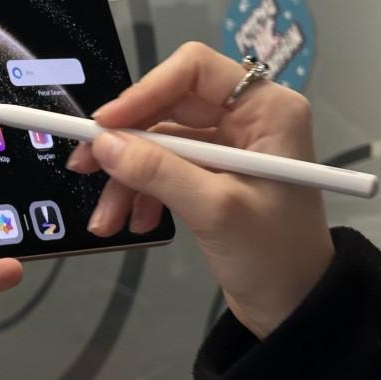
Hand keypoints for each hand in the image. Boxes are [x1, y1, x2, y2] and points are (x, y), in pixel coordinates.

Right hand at [66, 42, 332, 338]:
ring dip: (125, 178)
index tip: (105, 124)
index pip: (194, 70)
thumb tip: (103, 144)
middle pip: (166, 105)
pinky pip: (160, 166)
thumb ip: (159, 172)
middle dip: (125, 142)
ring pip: (156, 140)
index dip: (146, 90)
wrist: (296, 309)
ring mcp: (226, 145)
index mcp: (267, 110)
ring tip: (107, 221)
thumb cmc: (274, 256)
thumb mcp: (216, 211)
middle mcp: (246, 117)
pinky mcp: (209, 172)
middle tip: (84, 167)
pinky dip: (139, 193)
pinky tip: (132, 223)